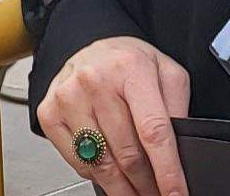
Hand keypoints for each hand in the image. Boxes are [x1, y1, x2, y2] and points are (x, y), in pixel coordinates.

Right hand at [36, 37, 188, 195]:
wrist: (90, 48)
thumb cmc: (128, 63)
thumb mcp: (166, 73)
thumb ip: (178, 109)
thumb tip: (179, 153)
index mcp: (130, 68)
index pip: (153, 130)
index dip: (167, 170)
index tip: (175, 194)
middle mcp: (95, 81)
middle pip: (127, 153)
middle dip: (147, 184)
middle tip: (157, 193)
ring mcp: (68, 98)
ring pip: (101, 164)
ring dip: (123, 188)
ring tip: (136, 191)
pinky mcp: (50, 114)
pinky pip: (79, 162)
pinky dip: (98, 176)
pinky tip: (111, 173)